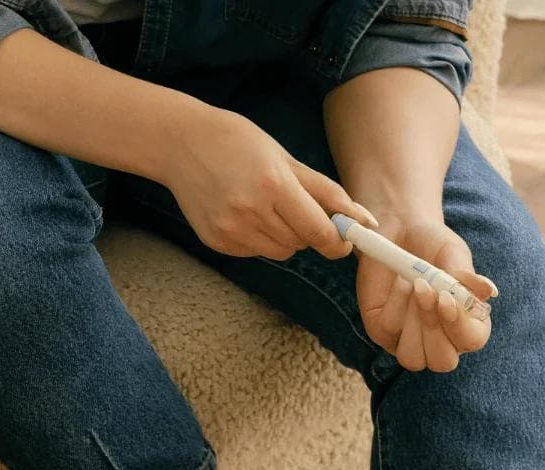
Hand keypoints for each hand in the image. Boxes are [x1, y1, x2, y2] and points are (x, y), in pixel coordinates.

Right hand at [163, 109, 375, 260]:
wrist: (180, 144)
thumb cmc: (237, 143)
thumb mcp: (285, 158)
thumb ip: (326, 192)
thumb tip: (363, 220)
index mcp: (273, 184)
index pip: (319, 231)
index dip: (338, 241)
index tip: (345, 240)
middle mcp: (250, 211)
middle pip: (301, 243)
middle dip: (308, 230)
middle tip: (294, 206)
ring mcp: (230, 229)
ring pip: (280, 252)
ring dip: (285, 236)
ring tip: (265, 206)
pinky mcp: (216, 241)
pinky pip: (255, 252)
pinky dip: (259, 238)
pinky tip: (243, 213)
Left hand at [356, 213, 496, 371]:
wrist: (399, 229)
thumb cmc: (433, 244)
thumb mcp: (454, 256)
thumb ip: (468, 278)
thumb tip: (490, 292)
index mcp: (465, 323)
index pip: (472, 341)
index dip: (460, 326)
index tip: (447, 298)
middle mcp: (438, 337)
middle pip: (443, 361)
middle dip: (435, 329)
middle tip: (429, 290)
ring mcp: (407, 338)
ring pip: (413, 359)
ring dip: (415, 324)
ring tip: (417, 286)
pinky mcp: (381, 330)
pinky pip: (388, 331)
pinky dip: (396, 305)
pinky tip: (401, 282)